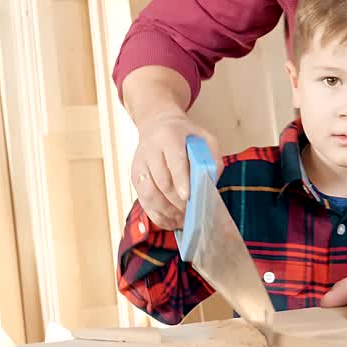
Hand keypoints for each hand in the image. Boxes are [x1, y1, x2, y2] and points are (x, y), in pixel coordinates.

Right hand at [129, 111, 217, 229]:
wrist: (156, 124)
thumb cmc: (185, 135)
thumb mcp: (204, 138)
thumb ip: (212, 158)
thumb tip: (211, 184)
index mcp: (169, 137)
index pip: (174, 160)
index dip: (181, 180)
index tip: (188, 197)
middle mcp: (150, 150)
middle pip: (162, 182)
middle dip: (177, 202)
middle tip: (191, 213)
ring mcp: (140, 165)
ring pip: (149, 194)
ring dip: (167, 211)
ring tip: (182, 220)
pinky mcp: (135, 178)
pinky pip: (143, 201)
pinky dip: (157, 215)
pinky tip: (170, 222)